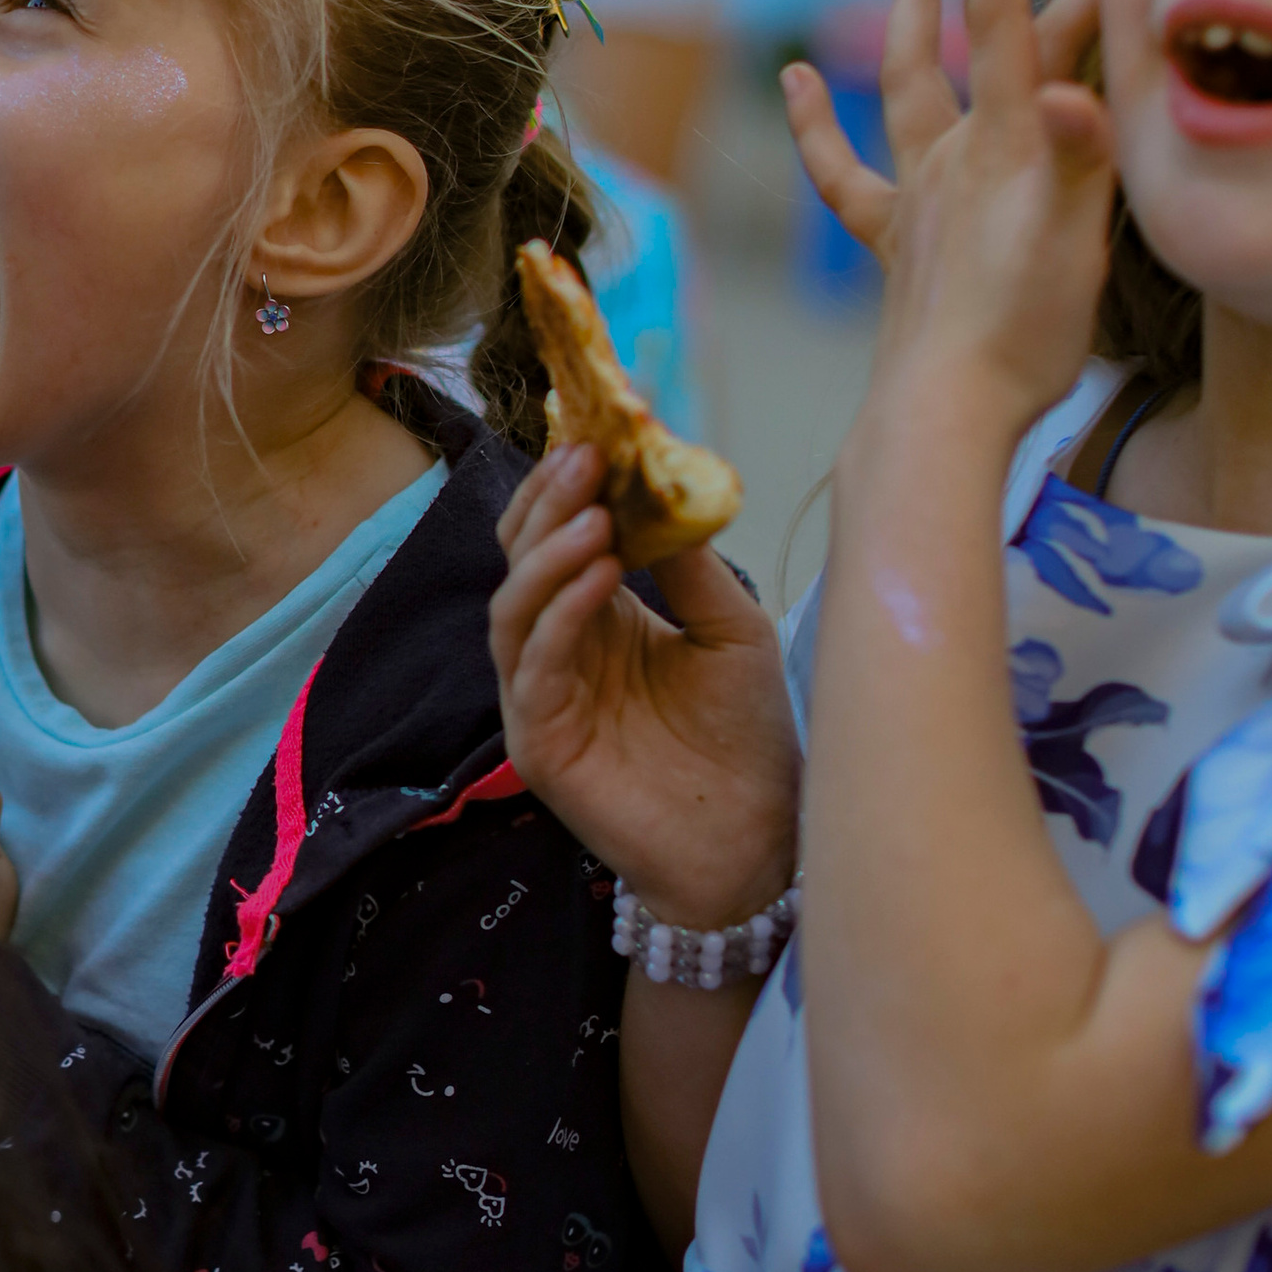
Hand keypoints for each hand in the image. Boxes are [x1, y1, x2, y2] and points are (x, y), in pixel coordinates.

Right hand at [492, 447, 798, 926]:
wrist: (759, 842)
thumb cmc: (748, 739)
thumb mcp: (730, 629)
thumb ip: (689, 564)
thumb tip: (664, 483)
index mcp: (597, 613)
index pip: (555, 532)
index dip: (569, 482)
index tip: (604, 429)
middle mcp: (558, 647)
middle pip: (521, 558)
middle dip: (550, 503)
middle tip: (589, 458)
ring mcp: (540, 694)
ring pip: (512, 607)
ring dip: (548, 556)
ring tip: (595, 521)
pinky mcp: (538, 742)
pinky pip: (532, 667)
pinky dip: (560, 617)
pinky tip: (602, 578)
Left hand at [838, 0, 1111, 445]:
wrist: (943, 411)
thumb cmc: (1019, 335)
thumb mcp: (1074, 245)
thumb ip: (1079, 161)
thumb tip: (1077, 95)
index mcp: (1010, 142)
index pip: (1012, 22)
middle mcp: (960, 155)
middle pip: (966, 42)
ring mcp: (920, 197)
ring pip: (905, 86)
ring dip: (910, 16)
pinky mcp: (894, 241)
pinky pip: (846, 173)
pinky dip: (817, 121)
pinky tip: (796, 77)